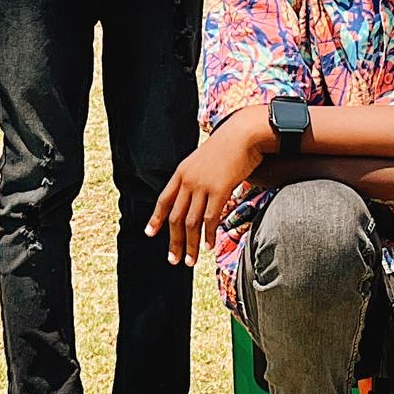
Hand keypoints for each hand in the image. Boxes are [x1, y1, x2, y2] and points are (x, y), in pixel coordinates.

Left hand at [147, 109, 268, 266]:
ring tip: (191, 260)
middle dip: (174, 241)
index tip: (150, 233)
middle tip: (173, 260)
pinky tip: (209, 246)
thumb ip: (196, 176)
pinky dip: (208, 235)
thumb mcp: (204, 158)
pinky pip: (210, 218)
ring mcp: (203, 185)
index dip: (156, 219)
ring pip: (191, 222)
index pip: (163, 200)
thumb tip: (196, 195)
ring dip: (190, 244)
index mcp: (182, 172)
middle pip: (176, 217)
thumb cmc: (229, 145)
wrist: (244, 133)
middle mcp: (188, 180)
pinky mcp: (219, 189)